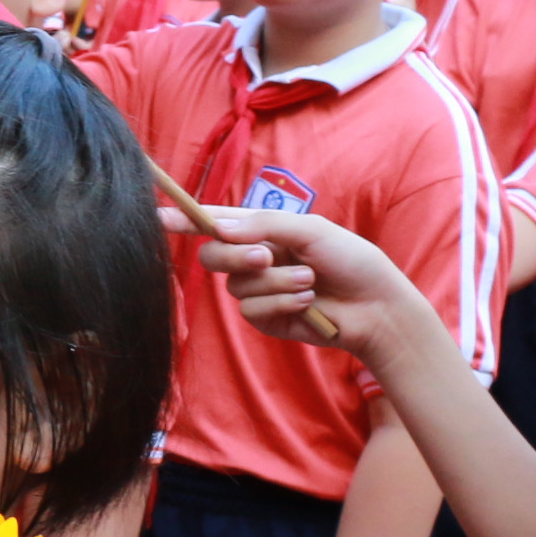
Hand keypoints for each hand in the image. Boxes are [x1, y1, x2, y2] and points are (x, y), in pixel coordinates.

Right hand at [159, 205, 422, 366]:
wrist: (377, 306)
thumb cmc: (351, 260)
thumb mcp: (311, 230)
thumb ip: (264, 225)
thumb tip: (219, 227)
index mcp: (264, 231)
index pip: (217, 222)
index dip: (185, 220)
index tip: (158, 218)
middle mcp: (256, 259)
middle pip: (213, 256)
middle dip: (235, 256)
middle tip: (265, 255)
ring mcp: (259, 291)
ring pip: (236, 286)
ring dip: (275, 282)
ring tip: (309, 282)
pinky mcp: (267, 319)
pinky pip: (252, 311)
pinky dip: (281, 303)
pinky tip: (309, 303)